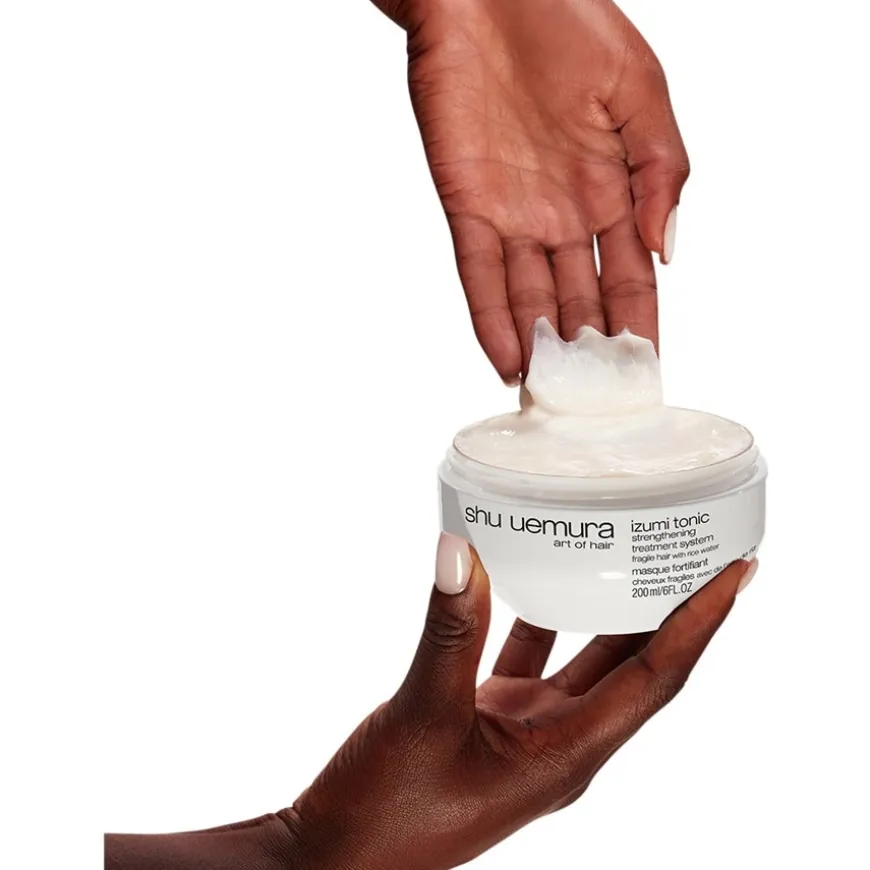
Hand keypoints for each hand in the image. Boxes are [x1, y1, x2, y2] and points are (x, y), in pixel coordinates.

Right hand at [287, 536, 755, 869]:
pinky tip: (528, 574)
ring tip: (624, 550)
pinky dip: (533, 616)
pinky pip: (528, 657)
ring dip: (604, 609)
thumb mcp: (424, 715)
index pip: (657, 677)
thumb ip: (450, 631)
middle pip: (634, 665)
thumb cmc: (385, 815)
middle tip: (690, 546)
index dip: (701, 623)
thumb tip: (464, 551)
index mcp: (567, 757)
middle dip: (669, 609)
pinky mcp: (489, 721)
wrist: (334, 860)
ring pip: (581, 659)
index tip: (737, 571)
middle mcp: (559, 744)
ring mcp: (524, 733)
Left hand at [377, 0, 688, 379]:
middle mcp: (562, 216)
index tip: (645, 375)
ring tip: (550, 400)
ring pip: (527, 300)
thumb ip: (663, 173)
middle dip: (585, 356)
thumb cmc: (568, 22)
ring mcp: (513, 216)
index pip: (630, 282)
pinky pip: (478, 275)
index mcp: (611, 192)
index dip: (638, 330)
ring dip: (539, 350)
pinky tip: (505, 358)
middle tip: (592, 407)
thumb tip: (668, 252)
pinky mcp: (466, 206)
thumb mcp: (642, 93)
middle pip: (578, 303)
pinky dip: (490, 317)